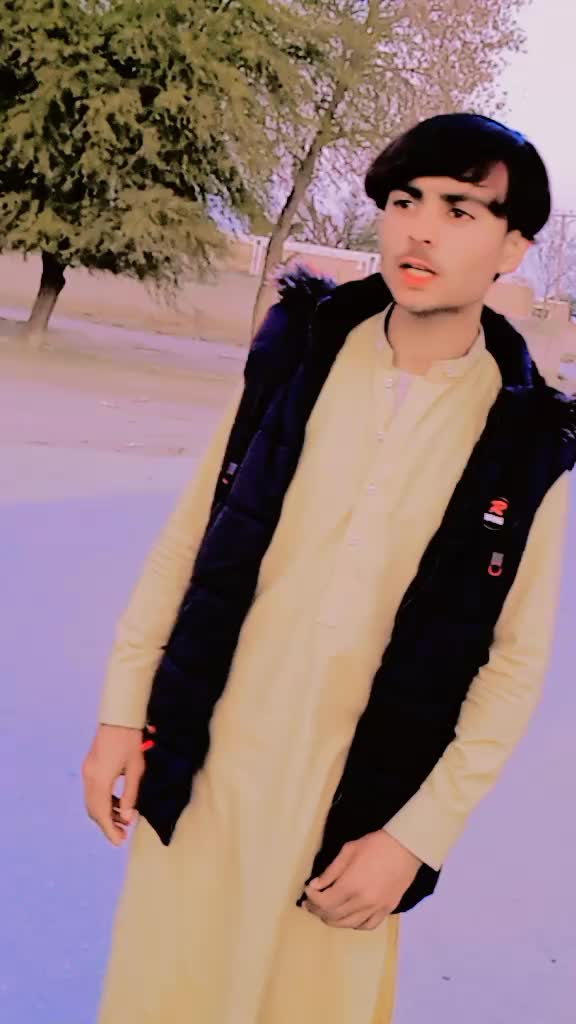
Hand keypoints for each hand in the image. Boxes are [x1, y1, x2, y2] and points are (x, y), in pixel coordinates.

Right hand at [82, 724, 144, 845]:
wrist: (119, 718)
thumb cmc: (131, 741)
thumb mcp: (136, 770)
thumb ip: (130, 794)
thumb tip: (128, 817)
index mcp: (100, 779)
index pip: (102, 813)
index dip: (110, 830)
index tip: (120, 842)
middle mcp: (89, 777)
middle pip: (94, 810)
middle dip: (107, 824)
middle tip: (123, 835)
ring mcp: (87, 772)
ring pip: (92, 802)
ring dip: (106, 813)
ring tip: (124, 820)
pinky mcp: (89, 767)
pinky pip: (93, 792)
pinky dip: (104, 802)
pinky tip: (118, 804)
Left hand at [303, 829, 421, 930]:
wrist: (406, 848)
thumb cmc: (375, 845)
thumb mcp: (348, 851)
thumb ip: (330, 871)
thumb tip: (314, 886)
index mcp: (351, 885)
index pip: (324, 901)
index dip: (312, 898)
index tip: (307, 890)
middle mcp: (362, 902)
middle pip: (333, 915)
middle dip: (318, 910)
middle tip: (310, 903)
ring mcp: (376, 908)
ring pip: (348, 924)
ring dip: (332, 920)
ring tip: (325, 911)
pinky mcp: (387, 910)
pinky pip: (367, 926)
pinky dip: (354, 925)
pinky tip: (348, 917)